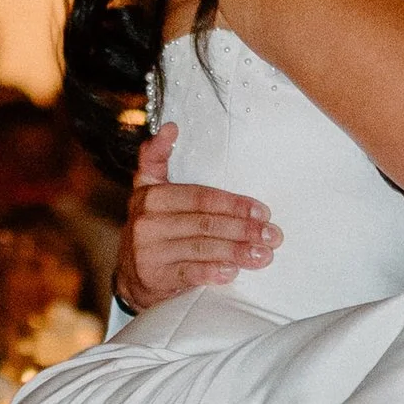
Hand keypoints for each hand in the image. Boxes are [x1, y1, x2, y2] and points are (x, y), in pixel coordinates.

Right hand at [117, 124, 278, 310]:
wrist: (131, 275)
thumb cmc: (154, 228)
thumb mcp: (149, 190)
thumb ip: (157, 159)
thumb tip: (170, 128)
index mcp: (149, 192)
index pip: (200, 195)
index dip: (233, 203)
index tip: (262, 210)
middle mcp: (145, 218)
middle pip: (205, 221)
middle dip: (244, 228)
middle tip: (272, 235)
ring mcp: (147, 248)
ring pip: (202, 246)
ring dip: (237, 251)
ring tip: (263, 254)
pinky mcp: (152, 275)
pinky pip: (189, 272)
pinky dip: (213, 272)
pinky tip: (232, 271)